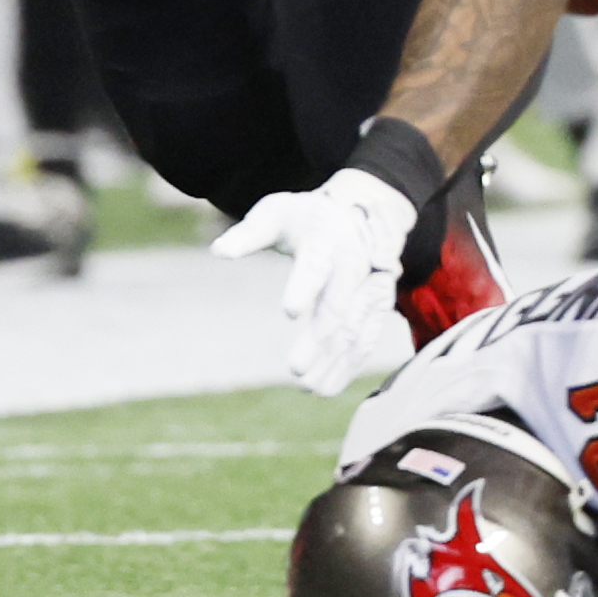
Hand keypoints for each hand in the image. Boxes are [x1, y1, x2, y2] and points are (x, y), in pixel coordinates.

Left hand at [211, 168, 414, 396]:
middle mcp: (355, 262)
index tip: (289, 313)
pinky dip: (350, 364)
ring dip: (335, 361)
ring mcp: (371, 285)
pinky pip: (368, 337)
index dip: (305, 287)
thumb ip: (249, 233)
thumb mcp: (277, 212)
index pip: (317, 263)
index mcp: (327, 236)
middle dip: (321, 339)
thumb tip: (218, 252)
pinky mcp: (379, 304)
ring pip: (356, 328)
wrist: (364, 208)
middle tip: (297, 371)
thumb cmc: (308, 215)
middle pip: (340, 304)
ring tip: (311, 388)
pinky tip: (328, 386)